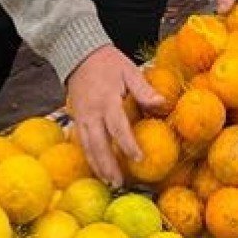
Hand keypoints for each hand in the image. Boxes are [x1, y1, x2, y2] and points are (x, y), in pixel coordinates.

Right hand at [65, 45, 168, 186]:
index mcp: (107, 100)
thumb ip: (143, 89)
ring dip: (97, 165)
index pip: (117, 127)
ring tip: (108, 182)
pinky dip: (88, 156)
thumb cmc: (108, 62)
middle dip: (108, 165)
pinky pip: (80, 141)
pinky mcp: (75, 118)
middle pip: (98, 143)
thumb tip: (162, 103)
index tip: (138, 159)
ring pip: (87, 146)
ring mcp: (81, 117)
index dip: (128, 144)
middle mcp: (91, 112)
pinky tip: (97, 167)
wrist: (79, 54)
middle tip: (119, 183)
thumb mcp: (128, 70)